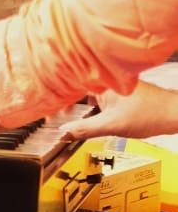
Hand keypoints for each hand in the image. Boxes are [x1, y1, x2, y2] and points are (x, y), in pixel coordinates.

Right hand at [60, 81, 177, 140]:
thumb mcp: (112, 126)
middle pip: (75, 85)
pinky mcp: (117, 92)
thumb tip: (64, 132)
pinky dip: (87, 105)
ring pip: (84, 91)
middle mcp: (103, 78)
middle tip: (50, 112)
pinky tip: (84, 115)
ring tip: (63, 114)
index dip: (54, 93)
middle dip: (62, 98)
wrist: (171, 114)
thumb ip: (86, 129)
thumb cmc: (149, 114)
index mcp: (100, 80)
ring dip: (75, 102)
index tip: (45, 106)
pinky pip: (94, 96)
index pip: (69, 81)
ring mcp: (110, 84)